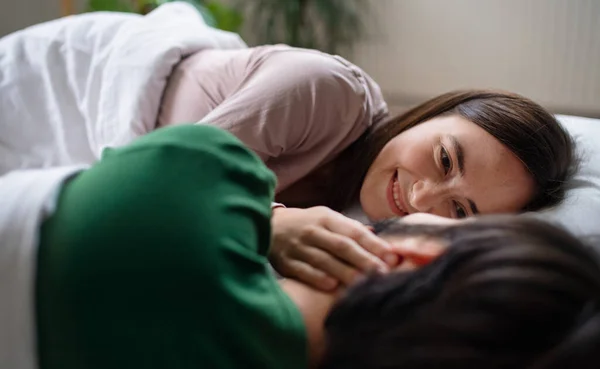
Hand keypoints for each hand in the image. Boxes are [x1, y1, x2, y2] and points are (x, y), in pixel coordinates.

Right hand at [269, 206, 398, 290]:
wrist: (268, 226)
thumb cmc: (306, 224)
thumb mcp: (326, 218)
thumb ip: (350, 228)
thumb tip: (376, 234)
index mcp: (327, 218)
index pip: (354, 232)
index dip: (373, 244)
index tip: (392, 256)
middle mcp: (313, 231)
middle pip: (342, 246)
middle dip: (364, 260)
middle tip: (383, 273)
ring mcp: (298, 247)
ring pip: (324, 260)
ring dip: (345, 272)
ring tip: (363, 283)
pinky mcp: (286, 262)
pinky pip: (303, 271)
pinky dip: (318, 278)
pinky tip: (332, 286)